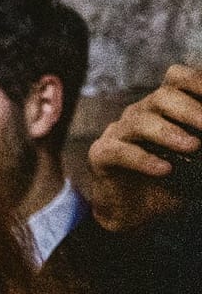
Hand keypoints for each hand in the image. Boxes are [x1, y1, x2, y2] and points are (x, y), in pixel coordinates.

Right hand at [86, 63, 201, 229]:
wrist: (137, 214)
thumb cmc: (170, 182)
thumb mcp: (198, 160)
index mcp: (166, 107)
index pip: (178, 78)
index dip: (197, 81)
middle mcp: (141, 113)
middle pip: (162, 95)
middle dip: (191, 110)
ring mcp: (118, 132)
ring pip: (140, 121)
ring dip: (168, 133)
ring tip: (193, 147)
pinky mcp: (101, 154)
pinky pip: (120, 151)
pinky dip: (143, 159)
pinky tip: (164, 170)